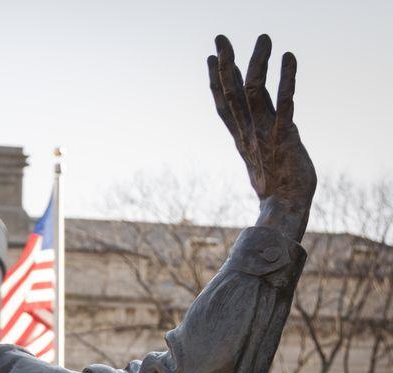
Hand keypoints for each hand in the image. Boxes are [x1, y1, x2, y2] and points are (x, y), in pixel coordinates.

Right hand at [208, 34, 315, 240]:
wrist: (284, 210)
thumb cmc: (277, 189)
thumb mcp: (262, 161)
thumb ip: (259, 144)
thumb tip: (257, 138)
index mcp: (241, 139)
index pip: (223, 105)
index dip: (215, 80)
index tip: (210, 58)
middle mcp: (248, 133)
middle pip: (231, 94)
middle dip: (225, 64)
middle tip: (220, 38)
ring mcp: (264, 135)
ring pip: (253, 93)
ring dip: (257, 62)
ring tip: (264, 37)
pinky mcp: (284, 138)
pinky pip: (283, 104)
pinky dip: (286, 79)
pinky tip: (288, 57)